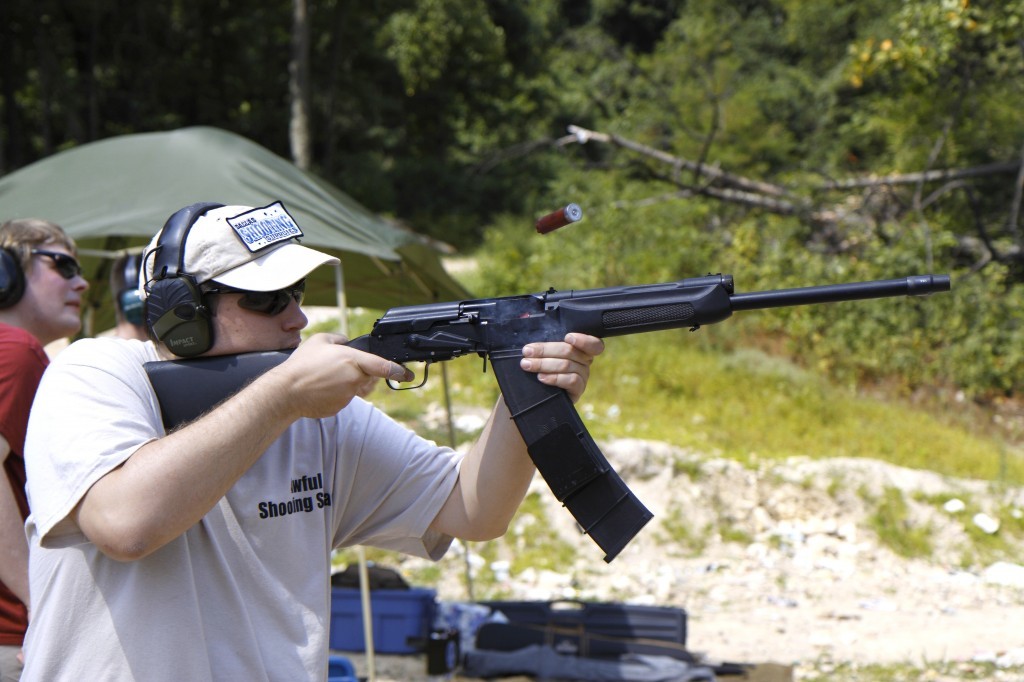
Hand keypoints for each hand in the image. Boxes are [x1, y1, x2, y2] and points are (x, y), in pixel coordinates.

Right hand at [268, 333, 412, 418]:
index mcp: (353, 360)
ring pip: (357, 388)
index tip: (407, 374)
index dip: (399, 370)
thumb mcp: (320, 340)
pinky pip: (344, 398)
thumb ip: (339, 339)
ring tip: (326, 377)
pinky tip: (321, 388)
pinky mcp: (340, 407)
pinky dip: (337, 393)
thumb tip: (347, 343)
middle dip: (363, 372)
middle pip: (370, 377)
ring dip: (348, 382)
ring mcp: (348, 395)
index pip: (384, 366)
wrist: (286, 391)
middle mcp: (354, 379)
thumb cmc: (302, 365)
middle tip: (343, 368)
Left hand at [519, 333, 604, 402]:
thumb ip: (539, 334)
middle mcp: (585, 361)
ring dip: (544, 364)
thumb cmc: (541, 366)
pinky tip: (542, 378)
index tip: (567, 337)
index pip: (592, 342)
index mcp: (580, 347)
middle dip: (545, 350)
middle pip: (569, 351)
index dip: (583, 339)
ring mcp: (583, 376)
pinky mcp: (578, 389)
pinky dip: (554, 378)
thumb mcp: (541, 349)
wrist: (538, 393)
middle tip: (527, 352)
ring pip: (566, 365)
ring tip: (528, 365)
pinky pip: (570, 381)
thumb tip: (525, 317)